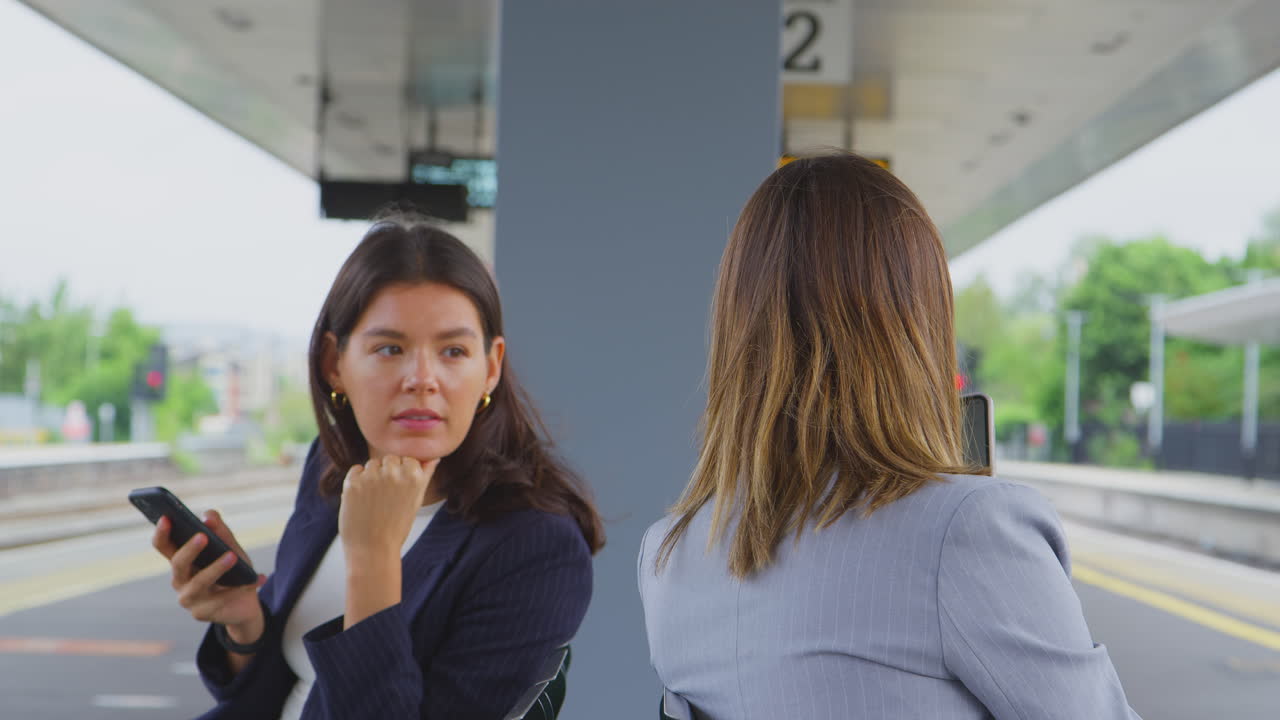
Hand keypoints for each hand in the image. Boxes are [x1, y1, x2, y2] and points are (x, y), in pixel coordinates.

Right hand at [152, 510, 266, 645]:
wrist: (245, 605)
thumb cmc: (234, 572)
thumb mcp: (231, 549)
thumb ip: (220, 532)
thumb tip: (208, 515)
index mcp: (182, 561)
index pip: (164, 546)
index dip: (162, 532)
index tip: (166, 518)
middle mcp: (180, 580)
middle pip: (178, 564)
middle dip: (190, 550)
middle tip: (203, 536)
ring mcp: (189, 599)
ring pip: (198, 583)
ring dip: (216, 568)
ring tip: (232, 556)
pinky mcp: (202, 613)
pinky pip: (221, 598)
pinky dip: (241, 587)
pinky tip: (257, 578)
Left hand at [339, 456, 439, 562]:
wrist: (372, 549)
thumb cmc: (396, 526)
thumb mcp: (416, 501)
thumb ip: (425, 475)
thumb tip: (434, 457)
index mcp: (414, 475)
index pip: (408, 459)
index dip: (403, 474)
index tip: (400, 492)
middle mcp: (394, 472)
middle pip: (389, 459)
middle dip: (387, 473)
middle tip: (386, 497)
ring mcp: (372, 476)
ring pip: (372, 464)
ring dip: (372, 476)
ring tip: (374, 500)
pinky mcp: (353, 482)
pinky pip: (356, 470)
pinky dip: (357, 481)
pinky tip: (362, 499)